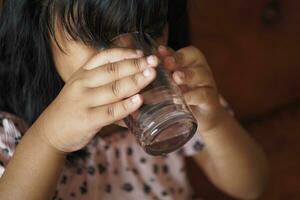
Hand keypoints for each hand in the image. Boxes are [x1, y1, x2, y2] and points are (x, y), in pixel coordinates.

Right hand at [33, 48, 157, 151]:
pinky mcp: (87, 119)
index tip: (141, 53)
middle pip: (113, 70)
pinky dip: (127, 106)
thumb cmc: (72, 109)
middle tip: (154, 62)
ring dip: (135, 81)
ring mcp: (84, 101)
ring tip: (151, 75)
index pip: (104, 57)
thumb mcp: (83, 90)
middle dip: (135, 65)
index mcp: (82, 73)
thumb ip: (105, 86)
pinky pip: (111, 112)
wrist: (50, 132)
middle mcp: (82, 84)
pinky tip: (140, 101)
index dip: (124, 53)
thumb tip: (136, 89)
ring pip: (114, 88)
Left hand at [158, 46, 226, 131]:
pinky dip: (192, 96)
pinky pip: (203, 94)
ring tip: (175, 77)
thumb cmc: (183, 94)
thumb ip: (162, 73)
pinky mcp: (210, 99)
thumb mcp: (172, 82)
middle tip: (166, 63)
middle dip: (178, 59)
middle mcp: (200, 68)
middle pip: (193, 57)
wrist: (201, 116)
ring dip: (187, 75)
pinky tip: (182, 98)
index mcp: (190, 61)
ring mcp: (207, 83)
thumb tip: (142, 68)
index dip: (170, 51)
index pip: (181, 50)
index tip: (158, 53)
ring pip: (199, 74)